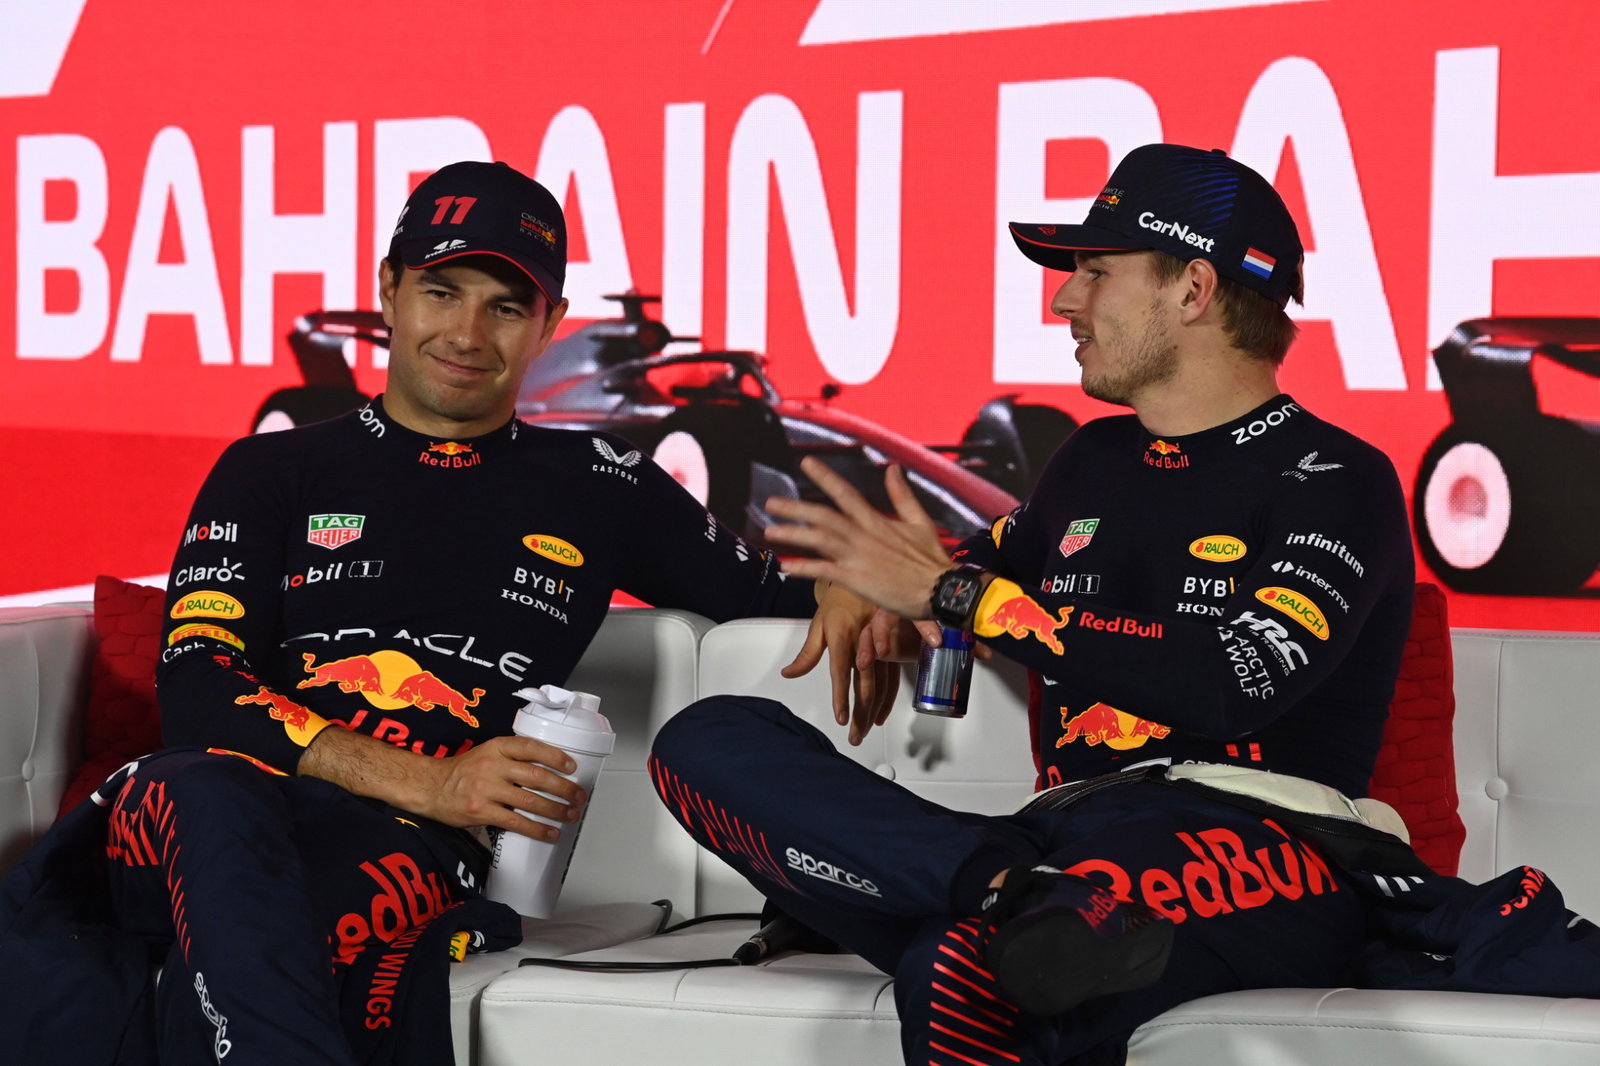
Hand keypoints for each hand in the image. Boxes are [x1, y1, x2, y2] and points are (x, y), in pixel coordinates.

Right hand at [415, 734, 586, 839]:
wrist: (430, 787)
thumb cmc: (463, 771)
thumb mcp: (487, 753)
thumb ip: (512, 757)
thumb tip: (548, 770)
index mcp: (497, 747)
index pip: (532, 748)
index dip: (555, 756)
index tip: (572, 767)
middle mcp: (492, 766)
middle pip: (536, 776)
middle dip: (563, 788)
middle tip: (579, 796)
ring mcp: (486, 789)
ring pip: (529, 800)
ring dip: (555, 810)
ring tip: (571, 815)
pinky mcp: (481, 811)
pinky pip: (515, 822)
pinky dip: (536, 829)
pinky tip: (550, 833)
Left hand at [766, 457, 952, 619]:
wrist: (940, 589)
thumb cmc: (932, 560)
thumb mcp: (920, 521)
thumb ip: (902, 495)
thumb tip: (893, 468)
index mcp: (877, 521)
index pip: (845, 493)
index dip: (824, 477)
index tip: (806, 463)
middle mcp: (863, 535)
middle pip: (823, 516)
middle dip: (795, 508)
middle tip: (771, 503)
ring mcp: (857, 557)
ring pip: (818, 540)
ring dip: (792, 535)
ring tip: (770, 532)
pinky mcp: (856, 579)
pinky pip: (824, 571)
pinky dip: (803, 568)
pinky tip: (786, 566)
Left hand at [782, 583, 900, 744]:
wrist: (864, 578)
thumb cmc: (838, 601)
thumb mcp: (818, 624)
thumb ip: (807, 653)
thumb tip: (789, 674)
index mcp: (843, 634)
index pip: (841, 671)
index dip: (841, 696)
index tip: (841, 717)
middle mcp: (864, 641)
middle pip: (865, 684)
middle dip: (860, 713)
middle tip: (854, 736)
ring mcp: (882, 645)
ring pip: (881, 685)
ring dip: (873, 711)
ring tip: (863, 731)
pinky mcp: (894, 649)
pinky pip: (893, 678)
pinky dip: (887, 700)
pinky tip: (880, 715)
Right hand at [865, 609, 993, 663]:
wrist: (914, 621)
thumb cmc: (930, 620)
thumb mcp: (947, 628)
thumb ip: (965, 639)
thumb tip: (986, 654)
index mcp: (918, 601)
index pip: (921, 608)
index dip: (927, 625)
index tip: (937, 642)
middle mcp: (898, 607)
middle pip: (888, 613)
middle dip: (887, 631)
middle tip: (890, 649)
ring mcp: (882, 619)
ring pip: (874, 625)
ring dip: (872, 641)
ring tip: (874, 656)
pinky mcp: (872, 634)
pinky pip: (864, 639)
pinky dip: (864, 650)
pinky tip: (864, 663)